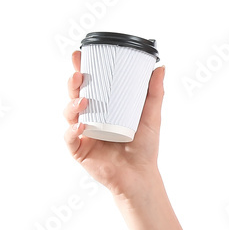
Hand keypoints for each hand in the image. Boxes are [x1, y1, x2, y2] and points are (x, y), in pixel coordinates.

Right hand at [63, 49, 164, 197]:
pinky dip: (73, 131)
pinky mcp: (80, 151)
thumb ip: (154, 93)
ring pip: (69, 114)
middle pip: (73, 95)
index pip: (88, 84)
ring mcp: (83, 134)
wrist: (141, 174)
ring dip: (71, 105)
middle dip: (72, 83)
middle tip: (77, 75)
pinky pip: (70, 139)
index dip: (80, 69)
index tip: (79, 55)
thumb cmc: (145, 146)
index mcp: (103, 107)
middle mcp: (89, 118)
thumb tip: (160, 67)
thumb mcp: (151, 116)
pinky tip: (81, 125)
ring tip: (83, 100)